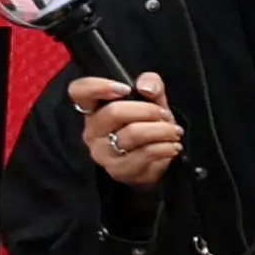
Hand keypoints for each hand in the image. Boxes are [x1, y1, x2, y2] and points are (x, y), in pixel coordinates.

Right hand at [69, 71, 183, 191]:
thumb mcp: (152, 101)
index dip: (98, 86)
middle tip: (165, 115)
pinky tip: (173, 146)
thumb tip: (146, 87)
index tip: (126, 89)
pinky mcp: (118, 170)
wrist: (154, 162)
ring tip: (174, 132)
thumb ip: (151, 85)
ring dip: (161, 130)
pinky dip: (165, 147)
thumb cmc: (147, 126)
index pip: (79, 91)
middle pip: (114, 112)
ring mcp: (102, 153)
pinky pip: (145, 154)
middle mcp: (92, 131)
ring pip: (133, 134)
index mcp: (94, 109)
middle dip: (148, 111)